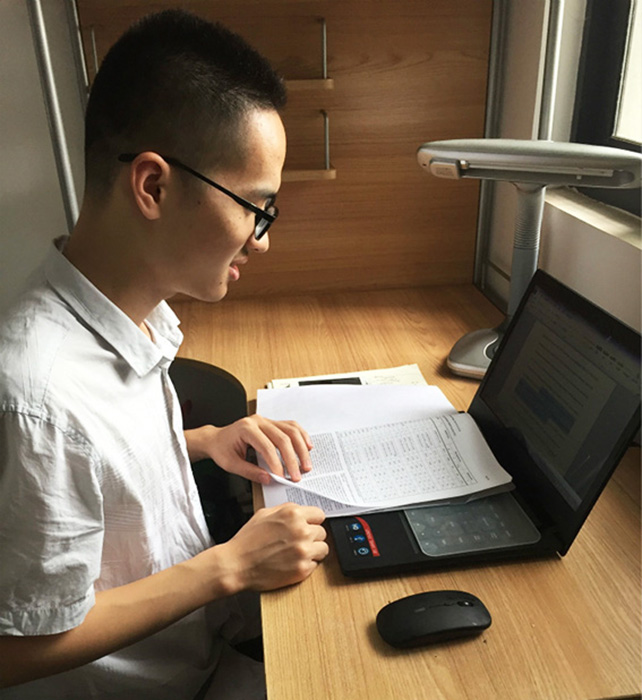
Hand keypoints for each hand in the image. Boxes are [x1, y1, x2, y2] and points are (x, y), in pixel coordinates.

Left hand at [184, 415, 312, 483]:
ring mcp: (266, 420)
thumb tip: (268, 478)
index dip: (276, 463)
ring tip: (306, 464)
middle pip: (283, 438)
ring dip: (301, 448)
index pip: (266, 446)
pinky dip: (301, 436)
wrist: (216, 439)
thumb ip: (249, 472)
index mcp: (246, 428)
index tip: (281, 477)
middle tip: (296, 475)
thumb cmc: (221, 449)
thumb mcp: (230, 464)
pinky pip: (291, 426)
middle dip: (292, 459)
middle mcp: (258, 421)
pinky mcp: (272, 423)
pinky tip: (307, 447)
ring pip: (291, 430)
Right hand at [219, 503, 328, 590]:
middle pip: (322, 532)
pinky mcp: (302, 569)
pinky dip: (306, 565)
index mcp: (293, 514)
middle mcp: (301, 531)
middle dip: (312, 536)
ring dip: (313, 551)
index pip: (319, 515)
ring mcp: (303, 551)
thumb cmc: (247, 540)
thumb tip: (301, 511)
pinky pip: (315, 565)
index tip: (309, 526)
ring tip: (297, 553)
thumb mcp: (264, 513)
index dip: (312, 521)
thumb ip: (286, 510)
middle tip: (298, 541)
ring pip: (323, 549)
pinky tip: (292, 562)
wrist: (237, 565)